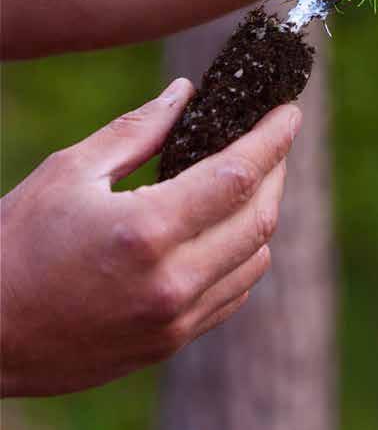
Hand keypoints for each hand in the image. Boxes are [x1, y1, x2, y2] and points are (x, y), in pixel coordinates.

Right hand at [0, 80, 300, 396]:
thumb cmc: (16, 244)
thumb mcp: (70, 172)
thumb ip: (138, 130)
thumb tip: (186, 93)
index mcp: (146, 232)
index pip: (239, 175)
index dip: (273, 137)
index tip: (290, 110)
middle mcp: (170, 283)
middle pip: (259, 218)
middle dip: (276, 169)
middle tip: (274, 135)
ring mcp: (173, 322)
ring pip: (254, 261)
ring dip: (263, 214)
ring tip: (252, 176)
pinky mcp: (167, 344)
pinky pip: (232, 296)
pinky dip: (244, 256)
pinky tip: (229, 228)